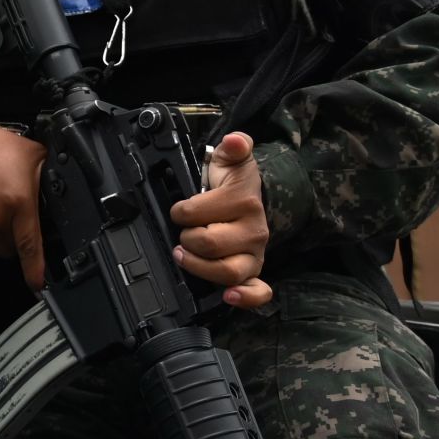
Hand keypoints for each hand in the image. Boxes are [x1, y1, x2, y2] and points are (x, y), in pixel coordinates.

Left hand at [170, 131, 272, 309]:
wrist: (252, 201)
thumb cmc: (233, 184)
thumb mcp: (230, 160)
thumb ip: (232, 147)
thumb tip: (235, 140)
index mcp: (244, 201)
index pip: (197, 213)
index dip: (181, 211)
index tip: (180, 209)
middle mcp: (253, 231)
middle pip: (209, 244)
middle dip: (187, 238)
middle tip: (183, 233)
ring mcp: (254, 254)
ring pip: (226, 271)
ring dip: (198, 266)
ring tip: (184, 255)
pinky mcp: (255, 272)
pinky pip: (258, 291)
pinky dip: (246, 297)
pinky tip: (230, 296)